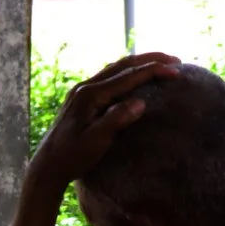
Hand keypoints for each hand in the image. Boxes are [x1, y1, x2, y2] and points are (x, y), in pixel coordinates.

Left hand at [25, 54, 181, 196]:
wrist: (48, 165)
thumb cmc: (72, 157)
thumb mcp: (96, 142)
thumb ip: (116, 120)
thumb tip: (140, 102)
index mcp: (91, 95)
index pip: (128, 76)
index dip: (154, 71)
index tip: (176, 71)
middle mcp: (86, 87)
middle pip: (123, 65)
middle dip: (150, 60)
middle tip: (175, 60)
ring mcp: (82, 91)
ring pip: (115, 68)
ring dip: (139, 64)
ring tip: (160, 64)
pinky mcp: (82, 97)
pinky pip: (109, 77)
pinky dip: (127, 73)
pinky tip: (135, 78)